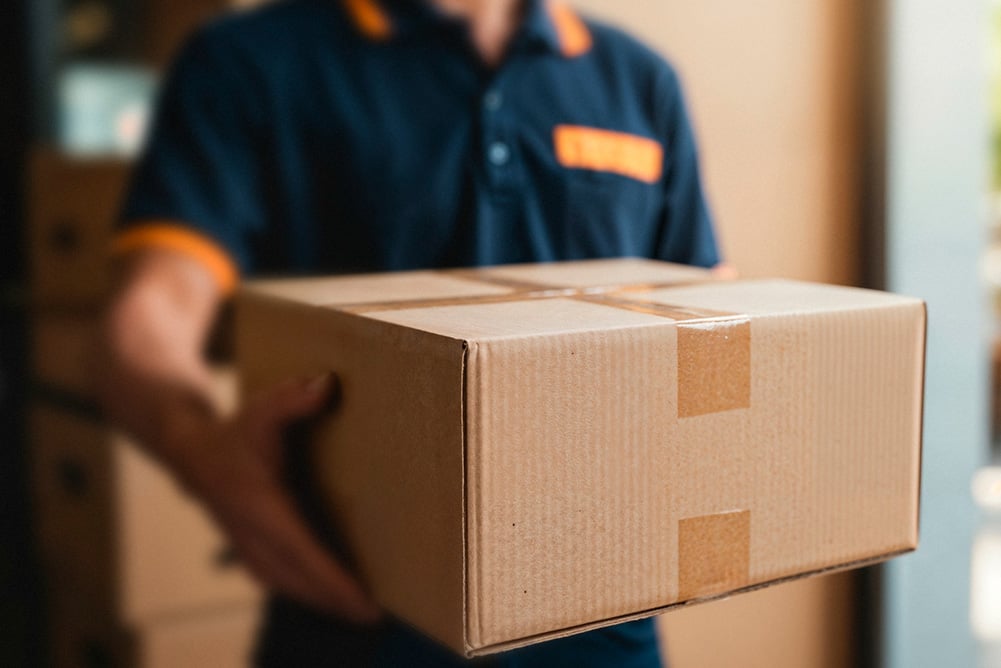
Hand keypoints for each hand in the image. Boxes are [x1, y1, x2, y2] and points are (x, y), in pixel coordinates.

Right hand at [171, 373, 381, 622]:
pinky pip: (283, 582)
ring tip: (362, 612)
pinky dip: (309, 593)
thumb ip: (294, 399)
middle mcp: (254, 536)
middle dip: (337, 602)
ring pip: (290, 587)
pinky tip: (334, 599)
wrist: (192, 452)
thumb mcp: (263, 408)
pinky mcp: (252, 552)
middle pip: (301, 582)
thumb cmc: (236, 431)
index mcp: (260, 507)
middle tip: (376, 616)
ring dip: (323, 602)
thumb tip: (327, 385)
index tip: (364, 603)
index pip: (303, 552)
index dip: (334, 581)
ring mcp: (249, 549)